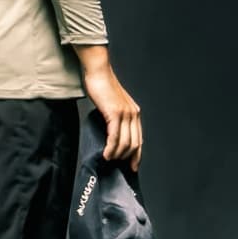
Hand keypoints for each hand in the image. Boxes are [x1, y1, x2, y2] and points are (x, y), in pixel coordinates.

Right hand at [78, 49, 142, 173]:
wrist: (98, 72)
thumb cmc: (102, 86)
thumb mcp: (113, 104)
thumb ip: (116, 117)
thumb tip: (111, 133)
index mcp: (134, 112)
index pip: (139, 139)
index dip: (137, 155)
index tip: (132, 166)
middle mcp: (133, 114)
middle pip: (134, 144)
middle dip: (127, 158)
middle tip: (117, 166)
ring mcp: (125, 113)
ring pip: (125, 143)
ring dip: (117, 155)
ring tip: (108, 159)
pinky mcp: (114, 113)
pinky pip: (115, 137)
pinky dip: (111, 148)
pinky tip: (105, 154)